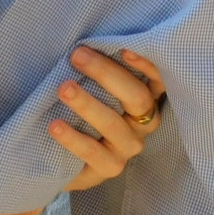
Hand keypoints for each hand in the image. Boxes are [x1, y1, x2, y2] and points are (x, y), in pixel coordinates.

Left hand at [50, 47, 165, 190]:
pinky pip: (92, 152)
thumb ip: (99, 74)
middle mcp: (143, 124)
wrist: (63, 159)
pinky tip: (55, 125)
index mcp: (145, 100)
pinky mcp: (110, 168)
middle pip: (136, 97)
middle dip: (105, 73)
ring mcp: (128, 147)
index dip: (146, 65)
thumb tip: (84, 46)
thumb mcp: (96, 90)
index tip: (122, 49)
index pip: (158, 80)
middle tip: (77, 56)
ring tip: (64, 88)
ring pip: (113, 123)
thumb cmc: (83, 112)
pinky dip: (72, 137)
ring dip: (87, 103)